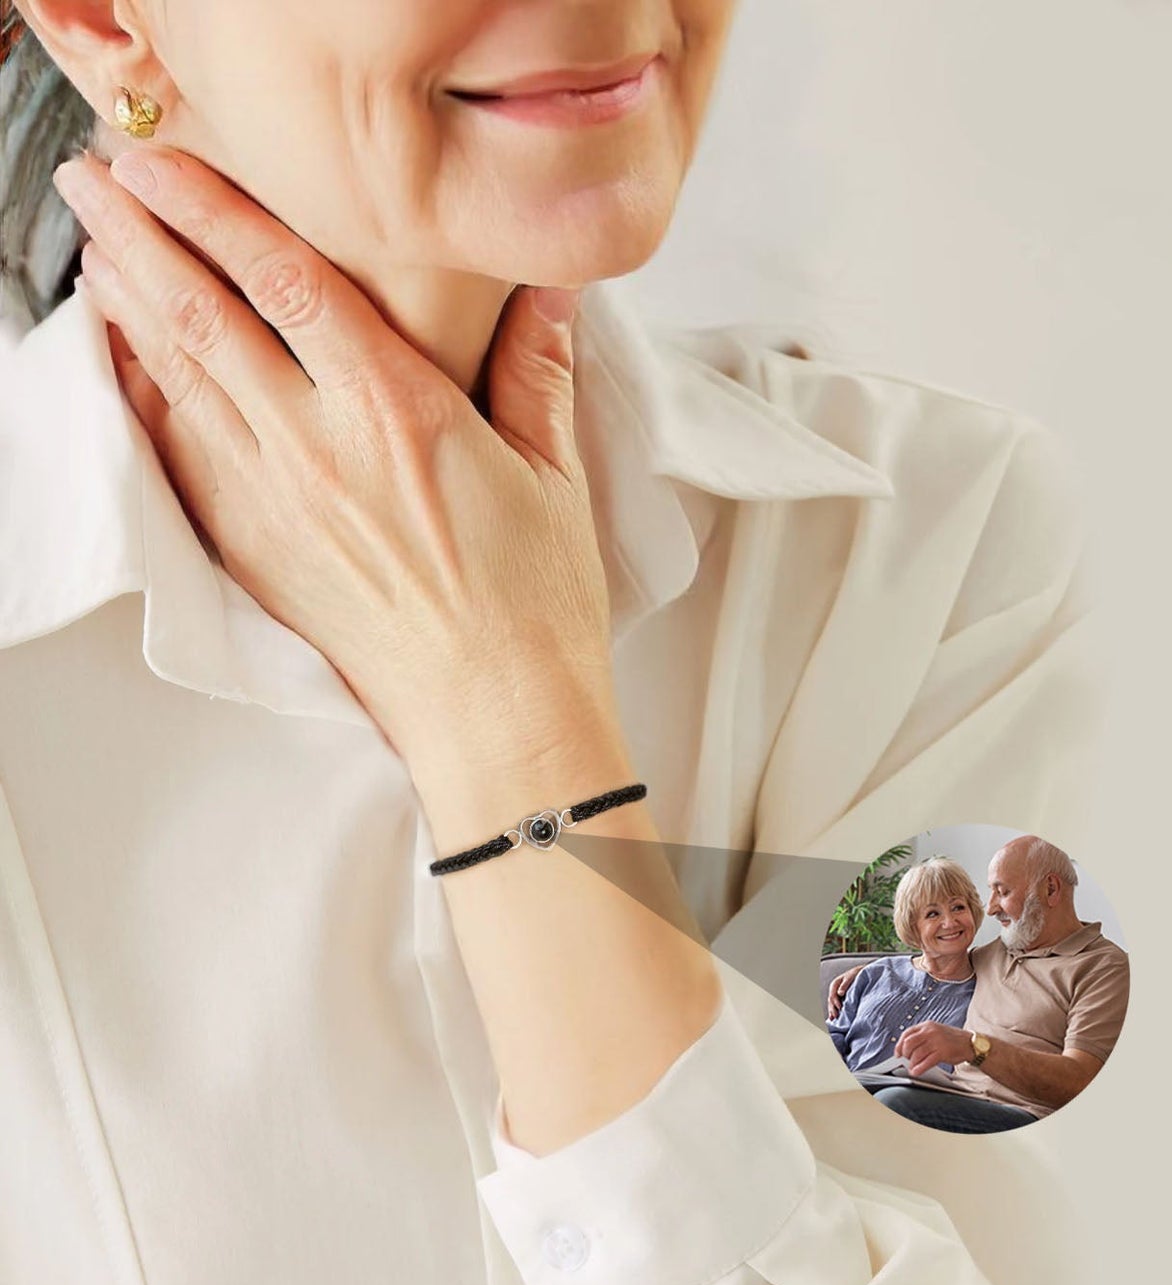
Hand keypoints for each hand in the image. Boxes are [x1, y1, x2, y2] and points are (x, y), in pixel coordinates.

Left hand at [51, 148, 613, 768]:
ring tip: (95, 248)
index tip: (166, 162)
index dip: (214, 209)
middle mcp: (319, 448)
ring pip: (177, 380)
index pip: (285, 281)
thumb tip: (548, 287)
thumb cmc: (532, 602)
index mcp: (397, 413)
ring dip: (127, 303)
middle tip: (95, 179)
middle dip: (140, 236)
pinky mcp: (254, 552)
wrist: (494, 711)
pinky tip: (128, 363)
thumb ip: (537, 367)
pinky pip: (178, 457)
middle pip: (204, 316)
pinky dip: (144, 398)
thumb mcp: (554, 472)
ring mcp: (274, 503)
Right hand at [827, 963, 865, 1019]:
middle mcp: (834, 990)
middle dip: (832, 1009)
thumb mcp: (851, 977)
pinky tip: (834, 1018)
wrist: (861, 973)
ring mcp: (837, 994)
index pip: (833, 994)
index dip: (835, 1002)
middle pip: (831, 1001)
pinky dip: (835, 1011)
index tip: (840, 1007)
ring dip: (832, 1011)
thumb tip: (840, 993)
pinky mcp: (840, 998)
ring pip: (832, 1004)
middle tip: (836, 1016)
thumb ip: (845, 985)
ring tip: (833, 1019)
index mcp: (835, 984)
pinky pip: (835, 1005)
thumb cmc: (856, 974)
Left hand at [896, 1021, 972, 1074]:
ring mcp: (936, 1041)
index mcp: (927, 1025)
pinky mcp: (942, 1052)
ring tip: (912, 1068)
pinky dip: (919, 1068)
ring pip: (916, 1054)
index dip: (899, 1044)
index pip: (907, 1033)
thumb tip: (907, 1048)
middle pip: (909, 1043)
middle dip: (905, 1054)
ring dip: (912, 1063)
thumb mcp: (936, 1031)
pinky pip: (926, 1062)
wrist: (971, 1043)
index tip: (897, 1053)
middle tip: (906, 1060)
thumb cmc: (952, 1039)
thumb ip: (922, 1036)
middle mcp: (930, 1031)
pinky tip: (916, 1072)